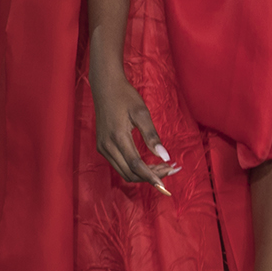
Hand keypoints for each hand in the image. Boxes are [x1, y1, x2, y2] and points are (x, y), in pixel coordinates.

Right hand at [89, 62, 175, 190]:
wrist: (105, 87)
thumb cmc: (125, 97)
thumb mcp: (142, 113)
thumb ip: (152, 136)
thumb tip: (165, 156)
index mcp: (117, 137)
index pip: (136, 166)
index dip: (151, 176)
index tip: (165, 183)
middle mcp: (107, 146)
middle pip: (130, 173)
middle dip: (150, 176)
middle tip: (169, 170)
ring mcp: (102, 148)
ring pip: (124, 172)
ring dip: (143, 174)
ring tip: (161, 167)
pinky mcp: (102, 147)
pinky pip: (119, 165)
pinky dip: (134, 169)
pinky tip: (148, 163)